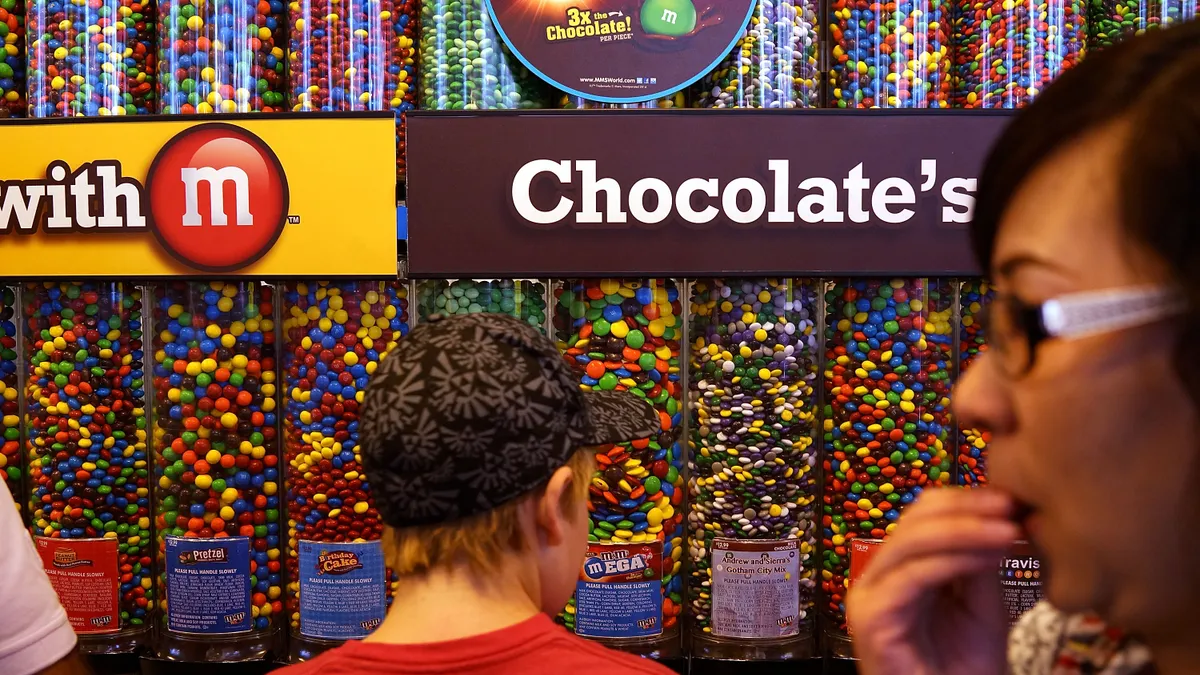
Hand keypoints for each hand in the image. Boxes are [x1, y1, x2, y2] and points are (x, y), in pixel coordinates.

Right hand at [847, 488, 1019, 674]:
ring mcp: (869, 595)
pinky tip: (988, 556)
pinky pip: (912, 576)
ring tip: (1007, 530)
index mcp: (901, 567)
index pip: (923, 515)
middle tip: (1011, 506)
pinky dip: (953, 560)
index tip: (1011, 498)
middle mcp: (879, 575)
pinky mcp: (872, 617)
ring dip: (964, 530)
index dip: (965, 500)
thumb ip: (980, 560)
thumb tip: (1003, 510)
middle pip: (913, 519)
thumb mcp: (981, 602)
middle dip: (966, 508)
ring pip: (911, 541)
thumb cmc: (966, 667)